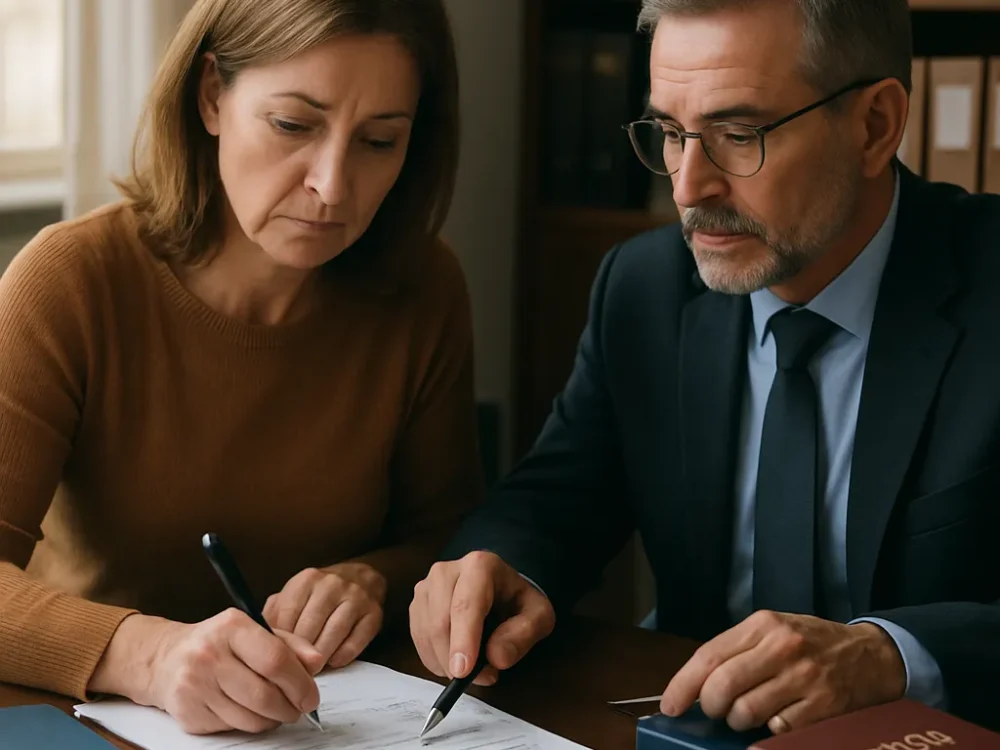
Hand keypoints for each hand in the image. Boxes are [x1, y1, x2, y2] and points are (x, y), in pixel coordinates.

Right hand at [97, 609, 326, 733]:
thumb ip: (290, 644)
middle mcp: (209, 654)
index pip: (275, 660)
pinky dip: (250, 723)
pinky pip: (233, 727)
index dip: (300, 683)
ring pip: (251, 718)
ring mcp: (195, 685)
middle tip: (299, 708)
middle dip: (291, 707)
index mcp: (232, 627)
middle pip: (265, 695)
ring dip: (273, 719)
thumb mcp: (255, 631)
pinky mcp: (188, 713)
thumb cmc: (219, 643)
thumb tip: (316, 662)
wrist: (166, 659)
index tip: (312, 696)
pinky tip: (249, 710)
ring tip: (277, 709)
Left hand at [263, 564, 384, 670]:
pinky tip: (333, 660)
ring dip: (319, 658)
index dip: (279, 643)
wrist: (362, 577)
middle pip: (309, 628)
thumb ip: (275, 613)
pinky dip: (342, 657)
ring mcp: (356, 598)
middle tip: (291, 672)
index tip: (273, 659)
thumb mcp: (295, 594)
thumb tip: (257, 640)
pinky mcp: (374, 614)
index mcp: (307, 580)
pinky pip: (355, 642)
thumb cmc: (320, 594)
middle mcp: (332, 585)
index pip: (286, 616)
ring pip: (332, 636)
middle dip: (298, 654)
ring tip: (310, 671)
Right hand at [409, 550, 555, 685]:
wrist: (500, 588)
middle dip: (455, 659)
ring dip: (446, 662)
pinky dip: (435, 659)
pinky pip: (418, 640)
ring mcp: (427, 586)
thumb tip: (496, 658)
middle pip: (440, 622)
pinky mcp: (417, 603)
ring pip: (425, 633)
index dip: (462, 641)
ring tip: (474, 669)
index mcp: (479, 566)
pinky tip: (455, 661)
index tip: (462, 673)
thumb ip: (523, 635)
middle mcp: (447, 571)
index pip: (466, 606)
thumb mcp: (538, 616)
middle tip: (482, 678)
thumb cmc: (517, 602)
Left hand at [660, 610, 906, 733]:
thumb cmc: (811, 643)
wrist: (872, 654)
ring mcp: (804, 677)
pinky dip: (771, 730)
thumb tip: (695, 685)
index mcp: (762, 625)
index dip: (683, 685)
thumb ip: (737, 651)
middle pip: (722, 686)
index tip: (670, 706)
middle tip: (716, 711)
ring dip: (739, 721)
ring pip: (747, 711)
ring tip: (748, 714)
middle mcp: (782, 647)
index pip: (709, 656)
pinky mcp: (824, 705)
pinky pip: (779, 728)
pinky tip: (778, 719)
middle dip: (711, 706)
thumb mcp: (774, 631)